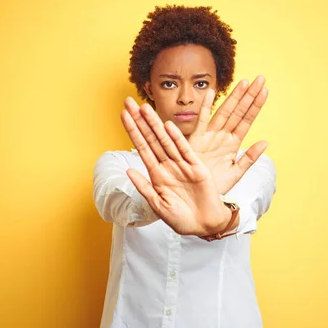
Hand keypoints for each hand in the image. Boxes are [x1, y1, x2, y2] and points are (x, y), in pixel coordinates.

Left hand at [120, 98, 231, 235]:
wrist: (204, 225)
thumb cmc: (181, 219)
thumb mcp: (158, 205)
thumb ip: (144, 187)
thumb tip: (128, 170)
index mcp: (157, 174)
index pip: (141, 148)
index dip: (132, 131)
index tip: (123, 115)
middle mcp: (168, 166)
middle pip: (151, 138)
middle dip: (140, 120)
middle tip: (129, 101)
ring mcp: (182, 165)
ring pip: (165, 140)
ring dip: (155, 124)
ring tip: (144, 107)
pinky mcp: (197, 167)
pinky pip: (184, 150)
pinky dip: (176, 139)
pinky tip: (167, 126)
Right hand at [189, 76, 268, 193]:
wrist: (197, 197)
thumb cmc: (215, 185)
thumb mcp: (236, 173)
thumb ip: (249, 158)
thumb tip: (266, 142)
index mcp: (233, 144)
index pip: (247, 121)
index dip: (255, 106)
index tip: (265, 91)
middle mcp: (222, 136)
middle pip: (238, 112)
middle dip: (248, 95)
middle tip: (260, 78)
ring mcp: (210, 136)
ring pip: (224, 113)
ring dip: (234, 98)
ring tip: (244, 82)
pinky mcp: (196, 140)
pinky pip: (202, 121)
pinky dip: (206, 107)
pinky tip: (212, 93)